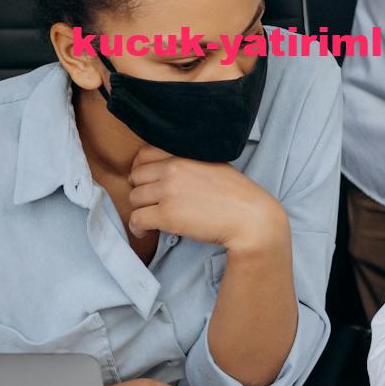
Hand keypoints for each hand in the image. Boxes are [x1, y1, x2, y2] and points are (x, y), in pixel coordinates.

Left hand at [127, 145, 286, 250]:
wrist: (250, 218)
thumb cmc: (237, 195)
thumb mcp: (214, 164)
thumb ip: (189, 162)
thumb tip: (166, 169)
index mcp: (184, 154)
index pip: (143, 154)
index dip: (142, 170)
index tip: (148, 182)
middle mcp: (173, 169)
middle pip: (136, 177)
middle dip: (141, 190)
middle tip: (152, 202)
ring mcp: (168, 191)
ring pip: (134, 198)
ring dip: (141, 209)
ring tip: (152, 219)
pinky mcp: (167, 215)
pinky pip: (136, 219)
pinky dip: (137, 228)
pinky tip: (146, 231)